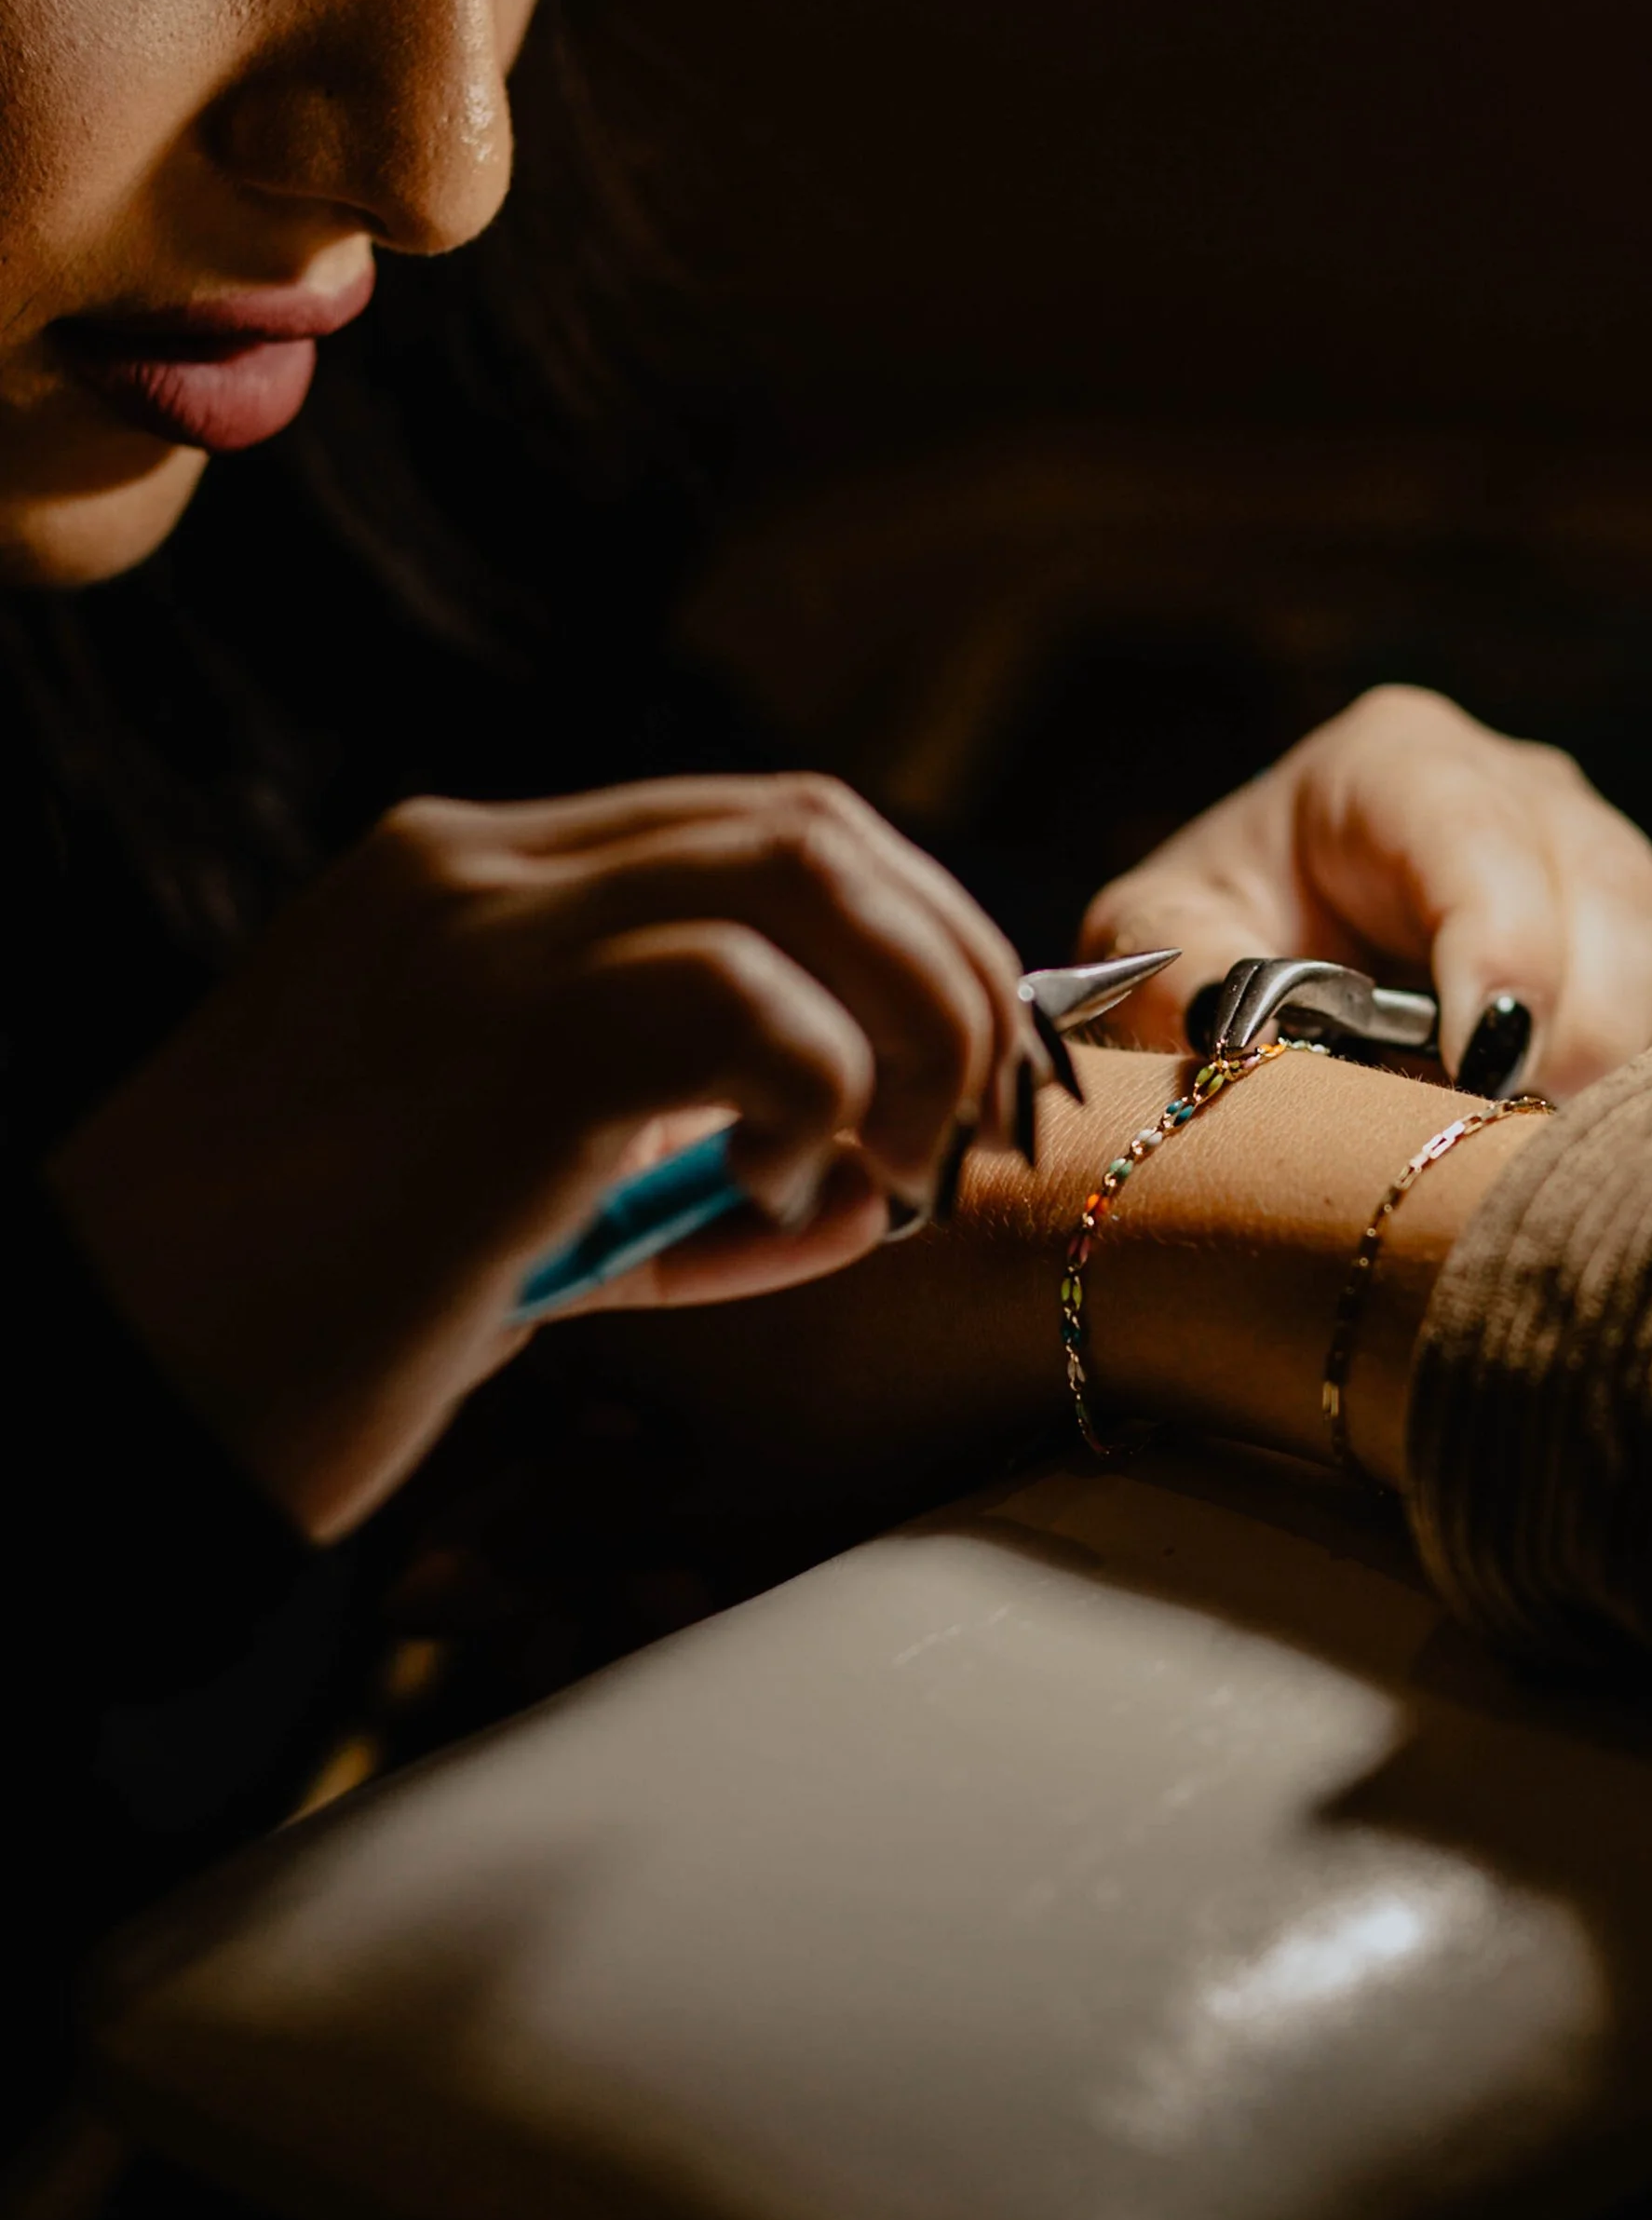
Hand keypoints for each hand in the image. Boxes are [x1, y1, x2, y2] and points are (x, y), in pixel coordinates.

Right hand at [45, 775, 1034, 1541]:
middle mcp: (476, 872)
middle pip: (816, 826)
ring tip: (898, 1161)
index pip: (756, 831)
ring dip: (916, 1016)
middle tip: (976, 1122)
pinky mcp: (503, 1049)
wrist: (107, 1393)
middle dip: (950, 965)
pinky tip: (782, 1197)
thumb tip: (867, 1184)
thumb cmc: (290, 1321)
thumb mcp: (499, 1202)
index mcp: (463, 882)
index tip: (959, 1071)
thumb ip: (662, 1168)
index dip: (906, 935)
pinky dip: (826, 1096)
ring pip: (810, 871)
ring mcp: (483, 939)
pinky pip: (755, 1006)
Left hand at [1082, 686, 1651, 1094]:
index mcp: (1395, 764)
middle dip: (1579, 1028)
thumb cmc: (1215, 943)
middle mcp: (1525, 789)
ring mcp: (1613, 857)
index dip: (1504, 941)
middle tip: (1529, 1142)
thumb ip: (1179, 973)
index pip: (1475, 833)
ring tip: (1575, 1157)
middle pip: (1606, 888)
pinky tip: (1634, 1142)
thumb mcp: (1161, 942)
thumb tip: (1230, 1028)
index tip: (1490, 1057)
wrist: (1273, 964)